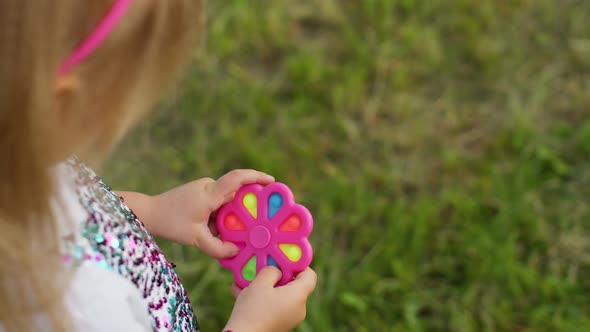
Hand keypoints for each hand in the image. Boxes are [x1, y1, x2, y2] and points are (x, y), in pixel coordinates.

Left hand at [150, 169, 274, 257]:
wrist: (149, 212)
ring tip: (233, 231)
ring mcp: (205, 188)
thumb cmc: (171, 223)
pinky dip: (223, 215)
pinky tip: (218, 230)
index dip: (256, 177)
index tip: (272, 181)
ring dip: (232, 214)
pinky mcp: (202, 193)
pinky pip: (219, 202)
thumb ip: (218, 248)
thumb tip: (237, 250)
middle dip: (248, 206)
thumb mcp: (196, 239)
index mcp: (210, 193)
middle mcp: (209, 186)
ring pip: (228, 200)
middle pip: (237, 193)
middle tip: (259, 219)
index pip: (237, 178)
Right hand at [224, 267, 317, 331]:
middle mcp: (298, 308)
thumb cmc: (252, 311)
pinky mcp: (279, 324)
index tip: (283, 260)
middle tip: (263, 268)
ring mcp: (289, 318)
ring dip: (266, 286)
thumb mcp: (260, 283)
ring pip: (280, 295)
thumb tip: (276, 270)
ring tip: (248, 280)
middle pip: (294, 285)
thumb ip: (271, 270)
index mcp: (298, 296)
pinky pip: (273, 305)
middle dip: (277, 275)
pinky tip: (243, 292)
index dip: (298, 265)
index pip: (310, 275)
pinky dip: (262, 298)